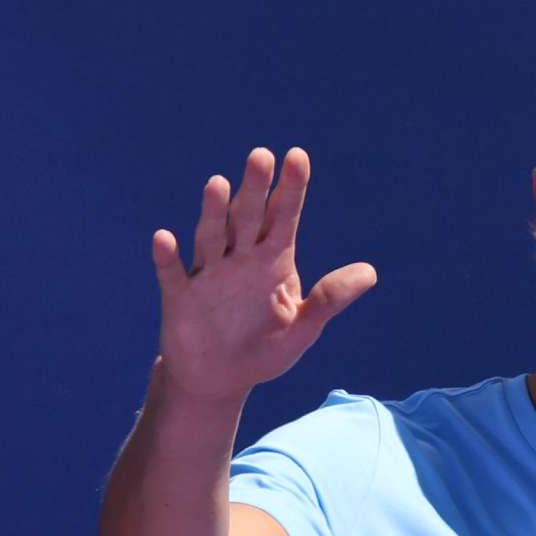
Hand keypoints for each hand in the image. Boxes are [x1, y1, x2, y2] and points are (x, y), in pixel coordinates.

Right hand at [152, 146, 376, 400]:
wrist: (220, 380)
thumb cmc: (264, 349)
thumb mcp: (303, 328)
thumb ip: (330, 299)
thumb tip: (371, 273)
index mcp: (272, 260)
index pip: (284, 216)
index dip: (291, 188)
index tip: (297, 156)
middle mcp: (239, 258)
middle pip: (247, 217)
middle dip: (254, 189)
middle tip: (261, 156)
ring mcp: (208, 275)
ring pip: (211, 237)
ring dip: (213, 212)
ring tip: (217, 184)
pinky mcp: (180, 298)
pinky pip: (173, 274)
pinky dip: (168, 258)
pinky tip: (165, 238)